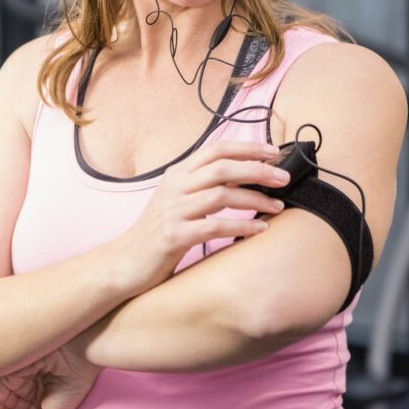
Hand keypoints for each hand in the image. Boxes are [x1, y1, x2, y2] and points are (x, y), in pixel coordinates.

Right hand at [111, 140, 290, 293]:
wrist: (125, 262)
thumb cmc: (158, 232)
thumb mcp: (177, 200)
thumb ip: (202, 185)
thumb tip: (242, 176)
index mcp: (177, 174)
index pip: (215, 149)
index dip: (247, 147)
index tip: (274, 152)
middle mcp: (174, 187)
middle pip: (222, 167)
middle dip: (257, 170)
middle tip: (283, 178)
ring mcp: (173, 211)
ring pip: (221, 195)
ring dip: (255, 199)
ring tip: (277, 206)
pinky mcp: (173, 236)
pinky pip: (214, 226)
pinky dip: (241, 226)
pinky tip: (259, 230)